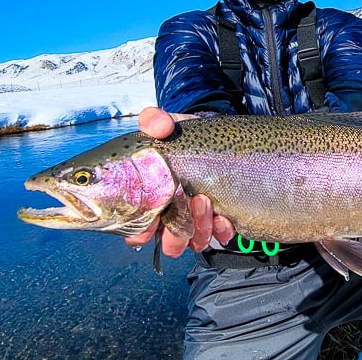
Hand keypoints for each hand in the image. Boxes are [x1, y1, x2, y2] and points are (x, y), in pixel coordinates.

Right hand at [124, 107, 234, 255]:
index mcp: (150, 200)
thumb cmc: (184, 137)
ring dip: (198, 227)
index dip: (140, 233)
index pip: (136, 230)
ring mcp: (196, 221)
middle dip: (175, 232)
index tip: (149, 223)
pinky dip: (221, 230)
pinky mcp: (220, 221)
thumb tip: (157, 126)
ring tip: (205, 201)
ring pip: (193, 241)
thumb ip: (155, 121)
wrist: (218, 139)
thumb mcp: (168, 125)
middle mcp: (171, 216)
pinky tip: (224, 216)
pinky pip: (220, 236)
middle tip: (186, 201)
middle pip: (166, 242)